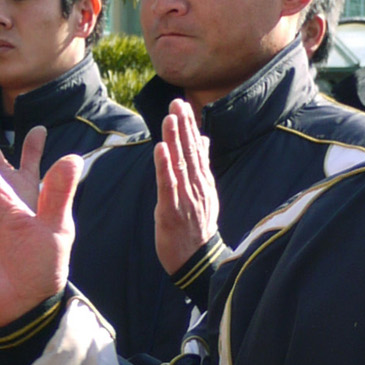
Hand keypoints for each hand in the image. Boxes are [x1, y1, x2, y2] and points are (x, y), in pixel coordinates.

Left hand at [153, 99, 217, 274]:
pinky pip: (168, 185)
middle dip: (183, 126)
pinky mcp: (172, 210)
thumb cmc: (197, 226)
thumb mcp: (204, 193)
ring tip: (169, 119)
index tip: (182, 105)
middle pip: (190, 151)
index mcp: (203, 182)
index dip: (189, 126)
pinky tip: (160, 149)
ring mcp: (186, 198)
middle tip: (176, 103)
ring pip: (180, 164)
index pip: (196, 149)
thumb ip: (202, 166)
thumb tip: (203, 139)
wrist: (199, 261)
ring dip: (174, 140)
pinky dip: (164, 166)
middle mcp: (197, 186)